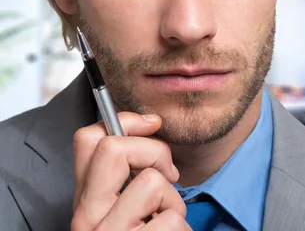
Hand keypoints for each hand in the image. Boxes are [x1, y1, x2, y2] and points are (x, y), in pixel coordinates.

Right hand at [71, 112, 190, 230]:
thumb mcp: (130, 204)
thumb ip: (131, 171)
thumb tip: (151, 122)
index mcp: (85, 201)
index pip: (87, 139)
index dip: (125, 120)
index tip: (151, 125)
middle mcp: (85, 217)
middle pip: (112, 148)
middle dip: (154, 152)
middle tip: (168, 176)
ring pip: (151, 182)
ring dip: (173, 201)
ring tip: (165, 221)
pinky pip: (172, 218)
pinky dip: (182, 227)